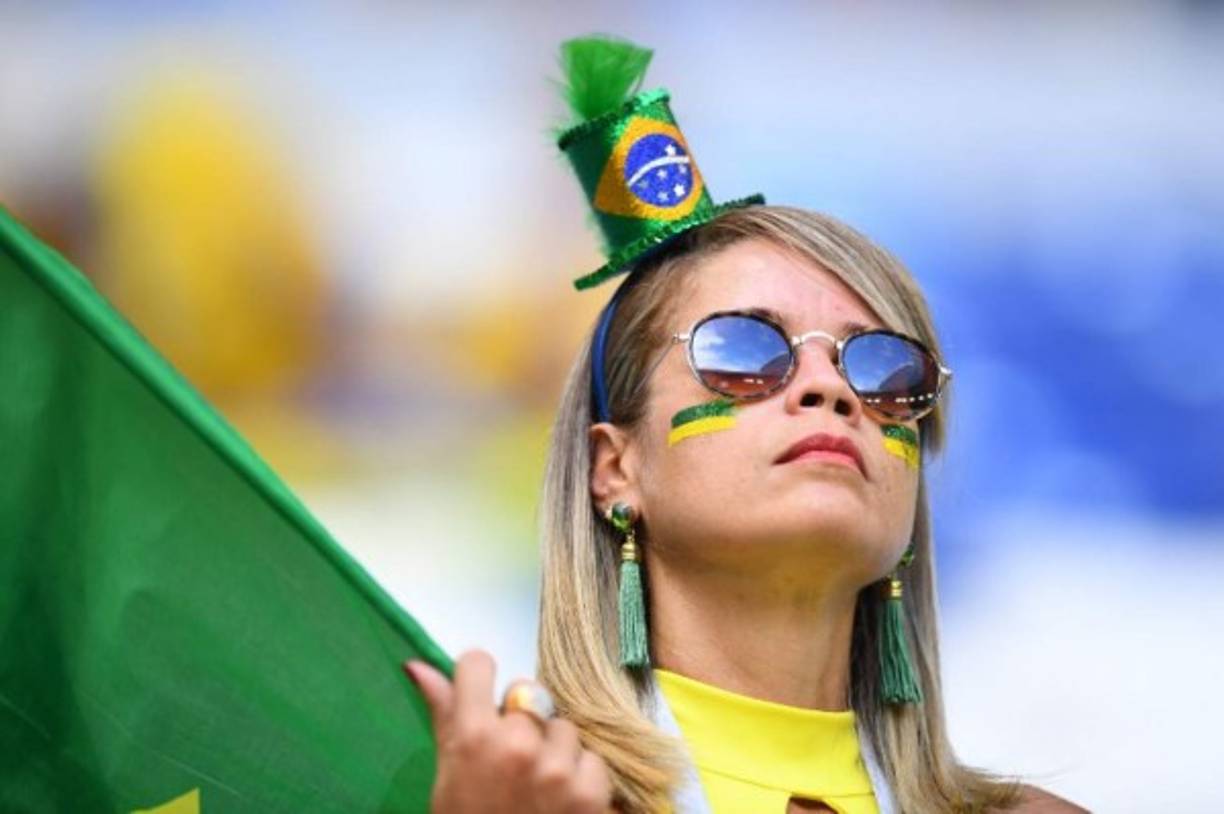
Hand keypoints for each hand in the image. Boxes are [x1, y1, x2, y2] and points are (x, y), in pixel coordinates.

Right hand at [405, 649, 613, 812]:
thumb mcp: (446, 777)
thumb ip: (444, 715)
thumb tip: (418, 664)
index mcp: (472, 736)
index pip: (478, 664)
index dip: (478, 679)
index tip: (481, 699)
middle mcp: (516, 742)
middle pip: (526, 696)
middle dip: (520, 724)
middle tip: (510, 765)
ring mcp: (557, 766)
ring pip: (562, 726)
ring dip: (554, 751)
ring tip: (537, 788)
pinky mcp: (591, 790)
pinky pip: (591, 758)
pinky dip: (581, 779)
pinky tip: (561, 805)